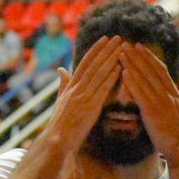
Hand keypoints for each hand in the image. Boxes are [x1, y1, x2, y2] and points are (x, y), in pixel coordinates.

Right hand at [42, 36, 123, 154]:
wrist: (56, 141)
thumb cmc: (59, 125)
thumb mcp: (60, 101)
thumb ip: (63, 84)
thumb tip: (61, 70)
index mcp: (70, 87)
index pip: (84, 63)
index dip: (95, 50)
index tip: (104, 39)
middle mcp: (76, 88)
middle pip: (93, 64)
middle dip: (106, 49)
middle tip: (118, 37)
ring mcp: (83, 96)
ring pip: (99, 73)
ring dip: (111, 58)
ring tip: (122, 47)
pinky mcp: (90, 107)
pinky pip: (102, 88)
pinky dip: (111, 76)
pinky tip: (120, 67)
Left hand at [118, 43, 178, 159]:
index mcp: (174, 92)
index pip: (161, 69)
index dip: (149, 57)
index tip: (139, 46)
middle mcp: (168, 94)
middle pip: (151, 70)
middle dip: (138, 56)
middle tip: (125, 44)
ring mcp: (161, 103)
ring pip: (145, 79)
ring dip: (132, 65)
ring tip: (121, 53)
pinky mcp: (153, 113)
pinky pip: (141, 94)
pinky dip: (132, 82)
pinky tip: (124, 73)